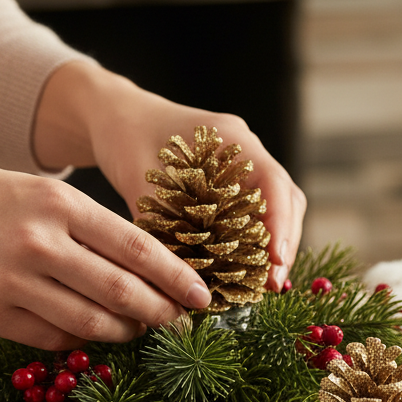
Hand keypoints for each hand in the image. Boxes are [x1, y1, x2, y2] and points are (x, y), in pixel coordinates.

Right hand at [0, 150, 211, 348]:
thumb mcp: (37, 191)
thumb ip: (85, 226)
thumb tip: (141, 268)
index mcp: (60, 204)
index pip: (137, 247)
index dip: (177, 277)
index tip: (202, 296)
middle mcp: (41, 242)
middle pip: (122, 291)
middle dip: (161, 312)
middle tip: (179, 322)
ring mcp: (12, 280)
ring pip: (91, 322)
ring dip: (124, 332)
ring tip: (139, 331)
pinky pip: (51, 337)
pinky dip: (78, 340)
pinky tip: (89, 335)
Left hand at [33, 61, 305, 290]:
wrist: (114, 117)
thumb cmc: (125, 139)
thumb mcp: (139, 184)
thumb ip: (163, 228)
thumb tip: (183, 280)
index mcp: (232, 139)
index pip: (273, 182)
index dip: (280, 224)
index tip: (276, 261)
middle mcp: (246, 151)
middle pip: (286, 198)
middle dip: (284, 243)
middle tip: (274, 284)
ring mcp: (244, 166)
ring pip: (278, 207)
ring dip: (274, 245)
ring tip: (265, 283)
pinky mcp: (234, 183)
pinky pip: (258, 212)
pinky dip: (257, 241)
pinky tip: (247, 268)